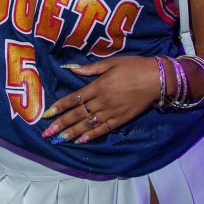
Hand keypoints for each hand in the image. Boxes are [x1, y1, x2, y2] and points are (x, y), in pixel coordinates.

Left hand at [40, 56, 158, 143]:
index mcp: (98, 86)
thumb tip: (71, 68)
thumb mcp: (111, 63)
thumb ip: (90, 68)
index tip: (47, 114)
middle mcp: (102, 101)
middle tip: (47, 133)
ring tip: (59, 140)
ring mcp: (112, 112)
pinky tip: (81, 141)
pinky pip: (103, 129)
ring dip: (72, 133)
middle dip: (61, 124)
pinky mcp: (121, 119)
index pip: (74, 98)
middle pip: (78, 114)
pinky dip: (92, 135)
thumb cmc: (134, 67)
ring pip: (88, 124)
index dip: (59, 107)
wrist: (157, 79)